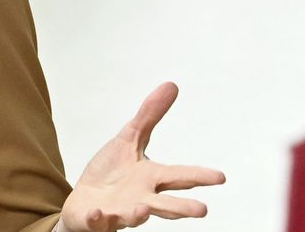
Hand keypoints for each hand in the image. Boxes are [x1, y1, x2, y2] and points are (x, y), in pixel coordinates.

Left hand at [59, 82, 224, 230]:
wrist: (84, 202)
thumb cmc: (111, 173)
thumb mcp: (128, 140)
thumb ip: (148, 116)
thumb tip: (171, 85)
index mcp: (151, 179)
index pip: (179, 177)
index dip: (199, 176)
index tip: (220, 176)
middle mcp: (141, 199)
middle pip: (165, 205)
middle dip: (182, 208)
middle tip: (202, 210)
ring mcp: (120, 212)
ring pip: (133, 217)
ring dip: (139, 215)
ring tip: (144, 210)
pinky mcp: (97, 221)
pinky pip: (98, 222)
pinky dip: (99, 219)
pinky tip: (99, 213)